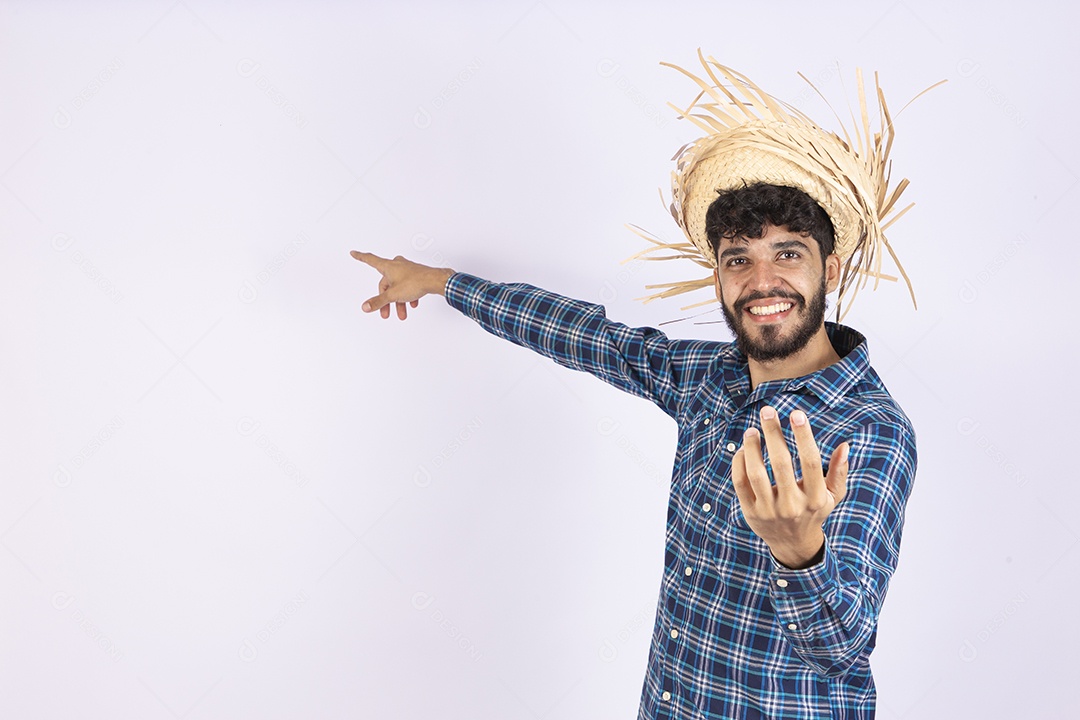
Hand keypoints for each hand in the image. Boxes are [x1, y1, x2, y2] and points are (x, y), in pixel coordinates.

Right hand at [350, 251, 453, 319]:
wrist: (435, 281)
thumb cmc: (415, 283)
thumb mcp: (393, 295)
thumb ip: (378, 301)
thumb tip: (365, 307)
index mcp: (388, 266)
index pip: (370, 260)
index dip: (360, 257)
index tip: (353, 252)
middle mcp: (396, 265)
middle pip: (386, 284)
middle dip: (386, 300)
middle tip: (386, 314)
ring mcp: (407, 269)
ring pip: (398, 287)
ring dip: (398, 301)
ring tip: (402, 314)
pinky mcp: (416, 274)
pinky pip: (408, 286)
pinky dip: (408, 295)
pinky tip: (412, 304)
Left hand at [731, 406, 848, 568]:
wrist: (793, 544)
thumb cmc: (814, 511)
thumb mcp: (833, 495)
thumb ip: (839, 471)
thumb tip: (845, 446)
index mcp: (815, 498)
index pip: (811, 462)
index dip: (804, 435)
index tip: (796, 413)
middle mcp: (792, 505)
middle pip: (781, 463)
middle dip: (774, 433)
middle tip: (767, 410)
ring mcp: (769, 510)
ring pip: (756, 473)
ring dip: (752, 447)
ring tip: (752, 430)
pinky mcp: (750, 512)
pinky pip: (740, 483)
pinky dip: (739, 462)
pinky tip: (744, 449)